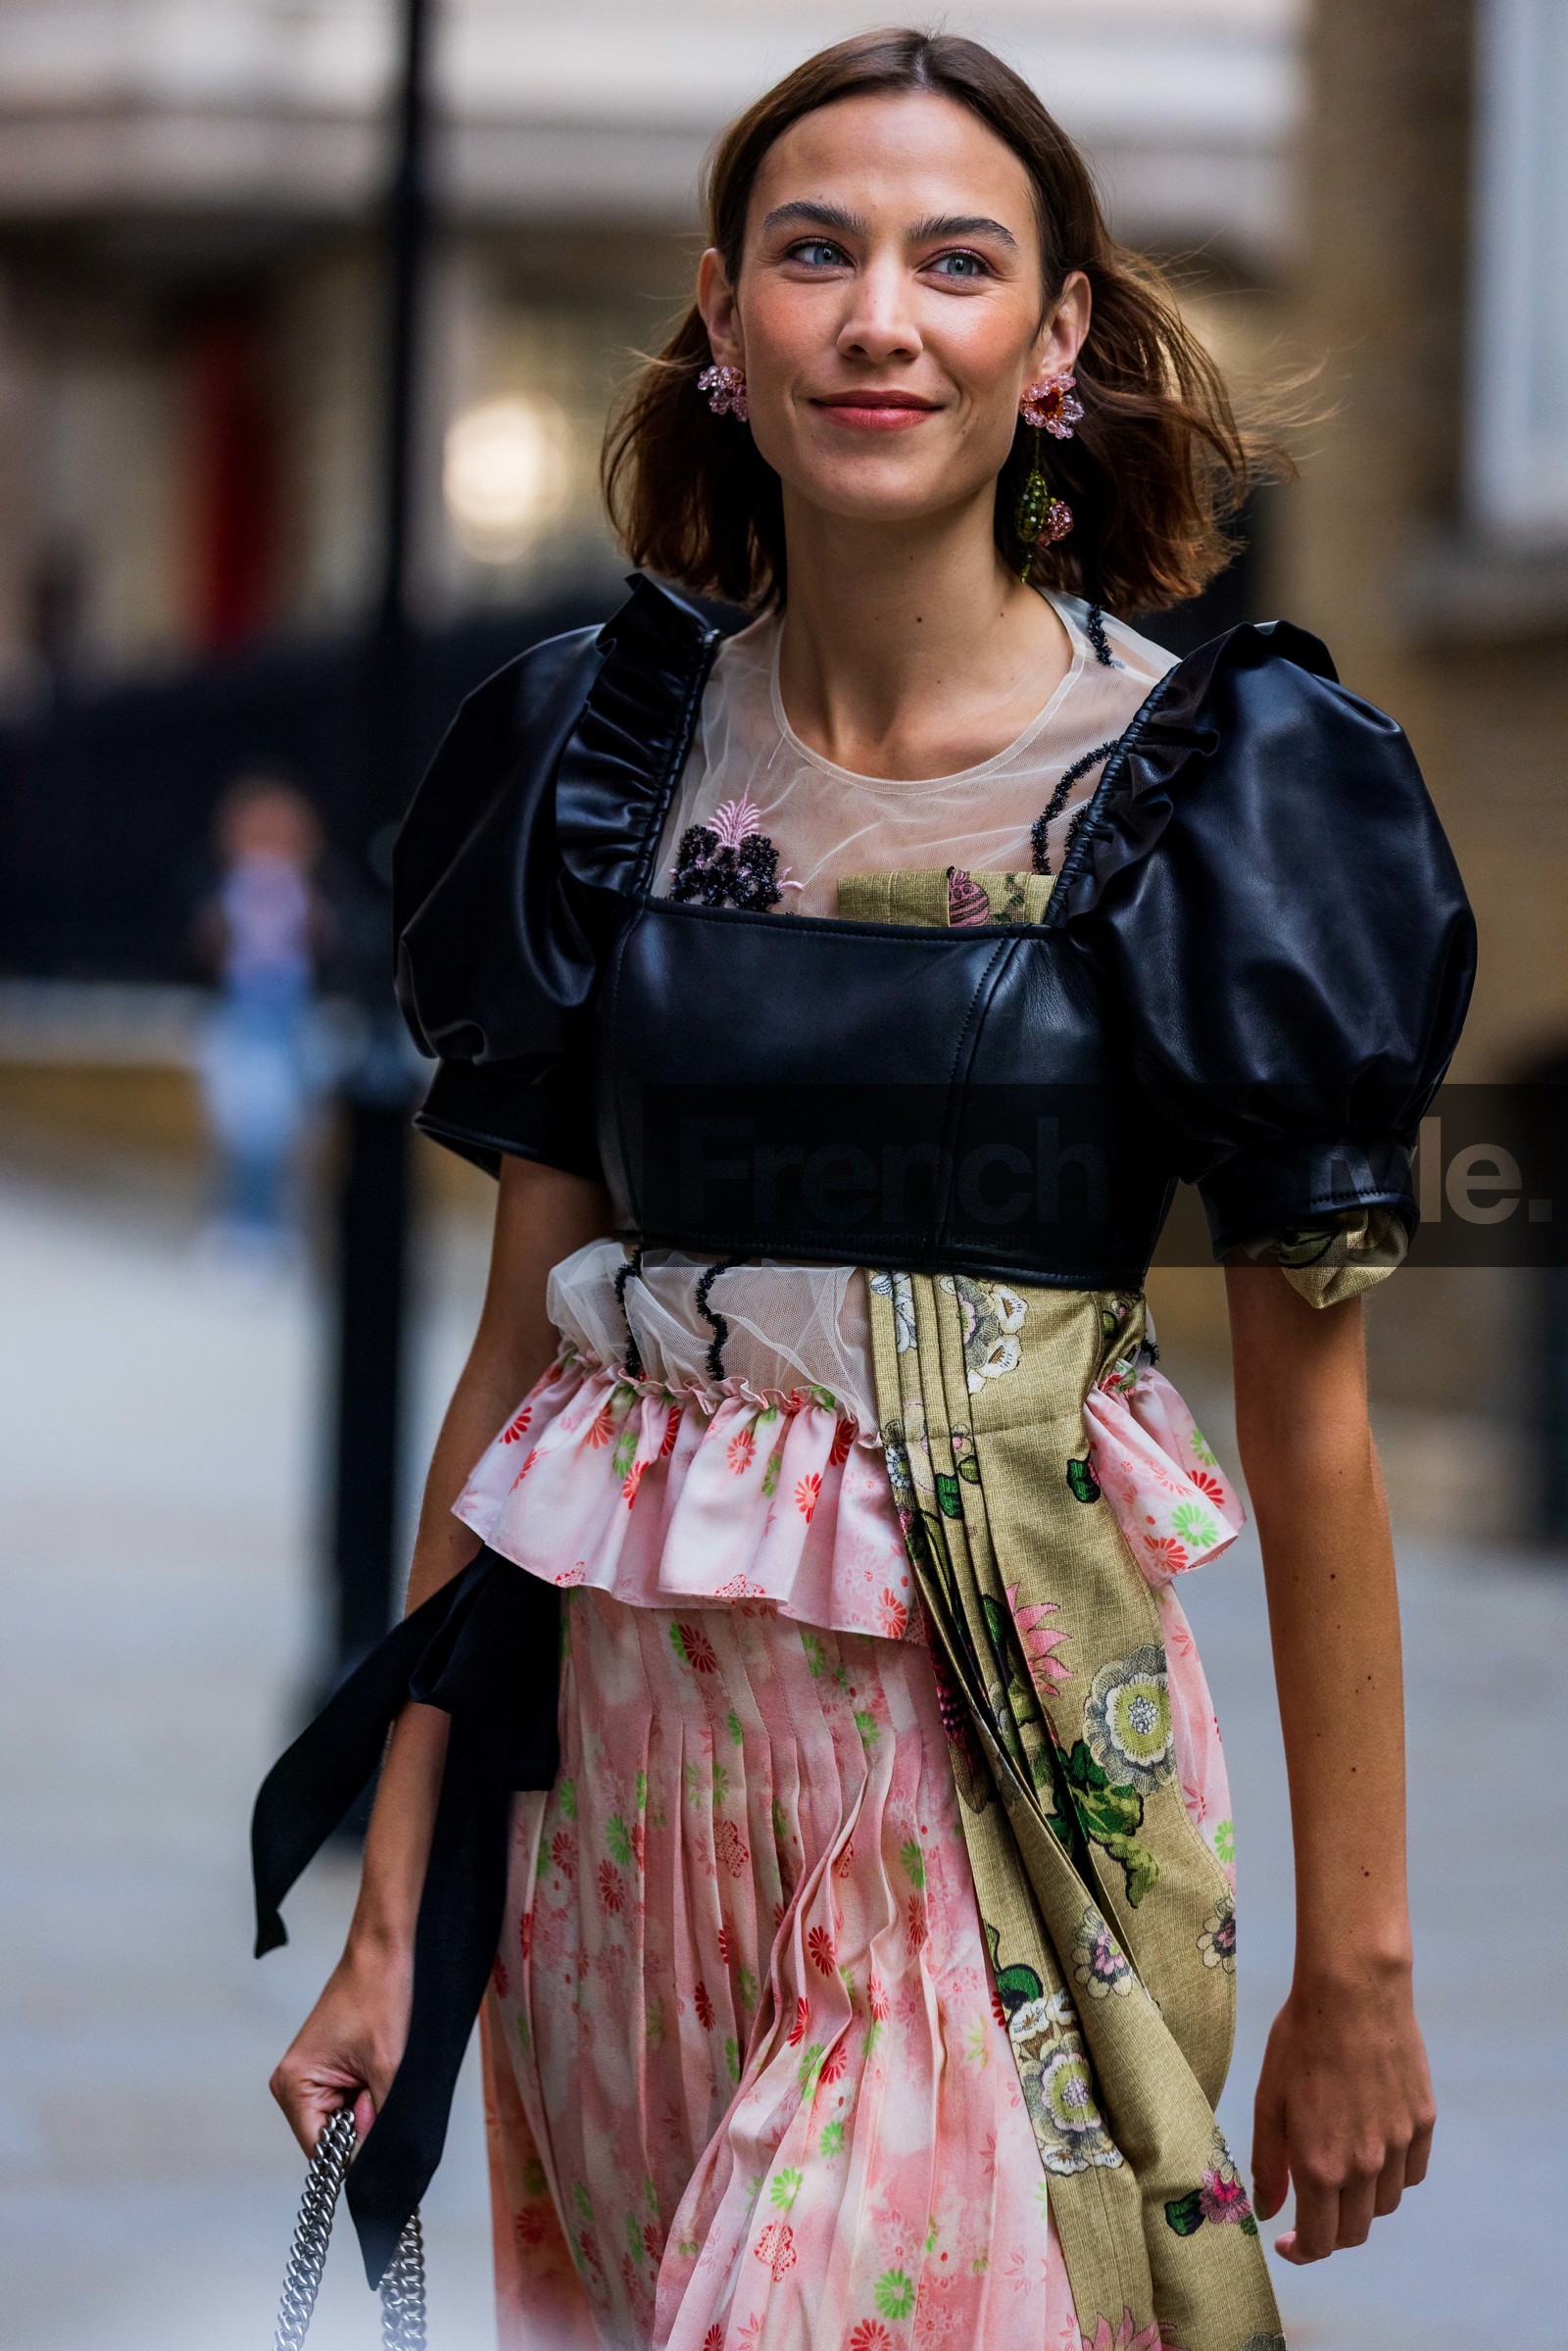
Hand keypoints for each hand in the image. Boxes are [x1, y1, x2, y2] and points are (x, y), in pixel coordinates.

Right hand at [270, 1936, 412, 2157]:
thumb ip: (381, 2123)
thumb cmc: (380, 1994)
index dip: (356, 2152)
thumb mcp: (388, 2067)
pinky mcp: (327, 2067)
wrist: (385, 1951)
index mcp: (293, 2085)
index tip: (382, 2135)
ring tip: (380, 2069)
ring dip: (369, 2105)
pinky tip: (379, 2065)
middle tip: (380, 2085)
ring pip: (345, 2118)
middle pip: (333, 2137)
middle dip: (364, 2123)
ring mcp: (310, 2075)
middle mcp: (293, 2083)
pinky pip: (350, 2099)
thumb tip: (380, 2164)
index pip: (321, 2152)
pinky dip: (369, 2091)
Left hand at [1251, 1963, 1434, 2262]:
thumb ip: (1269, 2164)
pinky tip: (1373, 2149)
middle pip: (1355, 2231)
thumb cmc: (1300, 2041)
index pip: (1320, 2241)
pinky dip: (1392, 2175)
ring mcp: (1400, 2146)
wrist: (1352, 1993)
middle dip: (1329, 2231)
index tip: (1288, 2243)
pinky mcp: (1424, 2123)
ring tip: (1339, 2167)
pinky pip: (1411, 2172)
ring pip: (1383, 2204)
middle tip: (1311, 2209)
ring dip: (1360, 2202)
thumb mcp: (1269, 2101)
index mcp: (1320, 2166)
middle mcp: (1365, 2166)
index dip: (1302, 2251)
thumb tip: (1269, 2212)